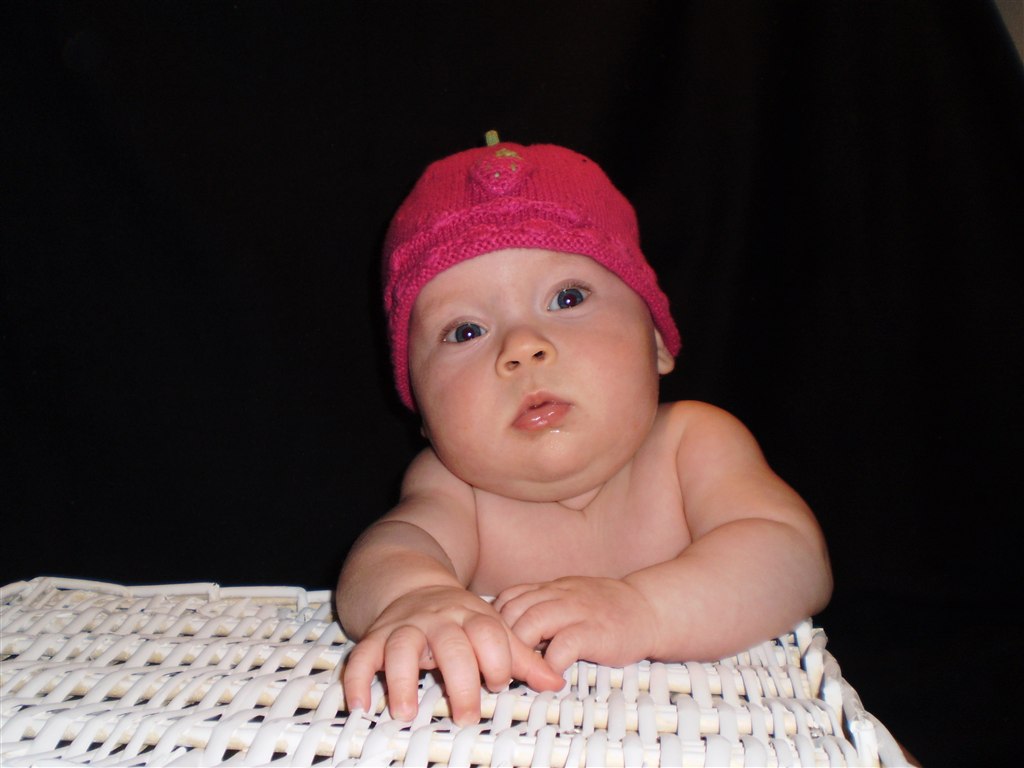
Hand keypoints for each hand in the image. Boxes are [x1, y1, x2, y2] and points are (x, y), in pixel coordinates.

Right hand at [342, 585, 563, 724]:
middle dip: (460, 680)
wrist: (413, 587)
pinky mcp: (376, 637)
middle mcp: (438, 620)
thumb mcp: (491, 630)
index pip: (489, 634)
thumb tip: (555, 684)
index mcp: (471, 617)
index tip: (499, 685)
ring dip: (402, 680)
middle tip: (466, 716)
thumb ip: (522, 658)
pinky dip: (357, 680)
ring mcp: (404, 627)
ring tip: (406, 713)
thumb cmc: (460, 619)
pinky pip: (361, 656)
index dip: (498, 659)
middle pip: (450, 644)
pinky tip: (361, 706)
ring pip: (401, 647)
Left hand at [495, 576, 658, 673]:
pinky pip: (562, 646)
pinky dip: (551, 664)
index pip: (510, 597)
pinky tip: (551, 678)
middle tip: (504, 665)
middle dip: (504, 640)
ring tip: (522, 673)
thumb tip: (513, 628)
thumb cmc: (609, 610)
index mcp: (553, 588)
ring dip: (522, 651)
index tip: (496, 644)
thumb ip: (545, 606)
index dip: (497, 621)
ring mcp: (578, 611)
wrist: (649, 609)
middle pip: (514, 611)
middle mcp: (561, 595)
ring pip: (533, 623)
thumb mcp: (571, 596)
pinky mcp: (595, 632)